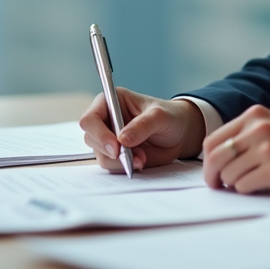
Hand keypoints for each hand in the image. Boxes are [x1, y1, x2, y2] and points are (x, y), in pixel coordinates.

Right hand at [79, 89, 204, 172]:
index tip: (115, 147)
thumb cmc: (170, 117)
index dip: (99, 133)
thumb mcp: (161, 116)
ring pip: (101, 155)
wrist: (179, 134)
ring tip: (142, 157)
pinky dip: (124, 167)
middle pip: (91, 139)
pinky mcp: (115, 154)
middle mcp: (106, 119)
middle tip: (134, 156)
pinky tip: (140, 161)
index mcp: (111, 101)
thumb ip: (143, 125)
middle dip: (111, 151)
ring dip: (120, 161)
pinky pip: (111, 165)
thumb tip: (122, 139)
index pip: (90, 118)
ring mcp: (109, 138)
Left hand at [201, 105, 269, 193]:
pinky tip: (266, 186)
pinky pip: (244, 187)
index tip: (213, 175)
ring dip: (236, 185)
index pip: (213, 139)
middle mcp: (258, 128)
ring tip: (255, 183)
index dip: (208, 162)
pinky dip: (250, 191)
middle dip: (213, 177)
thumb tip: (216, 160)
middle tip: (220, 187)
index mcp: (256, 115)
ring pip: (228, 175)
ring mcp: (267, 148)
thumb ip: (249, 136)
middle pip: (214, 157)